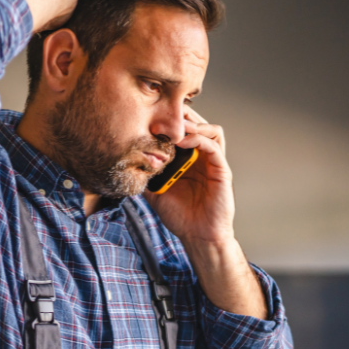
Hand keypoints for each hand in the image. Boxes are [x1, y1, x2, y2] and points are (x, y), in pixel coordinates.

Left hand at [143, 106, 233, 245]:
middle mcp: (202, 158)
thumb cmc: (179, 216)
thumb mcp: (154, 192)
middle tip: (164, 111)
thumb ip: (146, 175)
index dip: (171, 120)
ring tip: (175, 125)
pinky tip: (182, 141)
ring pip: (211, 130)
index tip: (152, 115)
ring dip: (194, 124)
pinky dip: (199, 139)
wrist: (198, 237)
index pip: (184, 131)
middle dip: (183, 115)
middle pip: (199, 124)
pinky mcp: (222, 171)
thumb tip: (126, 163)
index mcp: (188, 160)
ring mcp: (214, 163)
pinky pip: (214, 147)